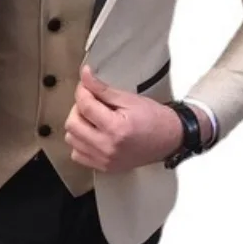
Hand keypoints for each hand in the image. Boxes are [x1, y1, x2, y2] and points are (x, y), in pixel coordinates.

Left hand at [64, 65, 183, 172]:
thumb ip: (103, 89)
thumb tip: (85, 76)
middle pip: (72, 124)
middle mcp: (107, 147)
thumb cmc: (153, 118)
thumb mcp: (129, 99)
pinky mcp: (105, 167)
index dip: (82, 90)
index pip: (85, 106)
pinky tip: (93, 133)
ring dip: (77, 125)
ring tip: (92, 117)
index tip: (85, 83)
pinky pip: (78, 154)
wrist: (170, 139)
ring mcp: (105, 160)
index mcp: (115, 128)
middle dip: (78, 108)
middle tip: (91, 100)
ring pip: (72, 139)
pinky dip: (80, 142)